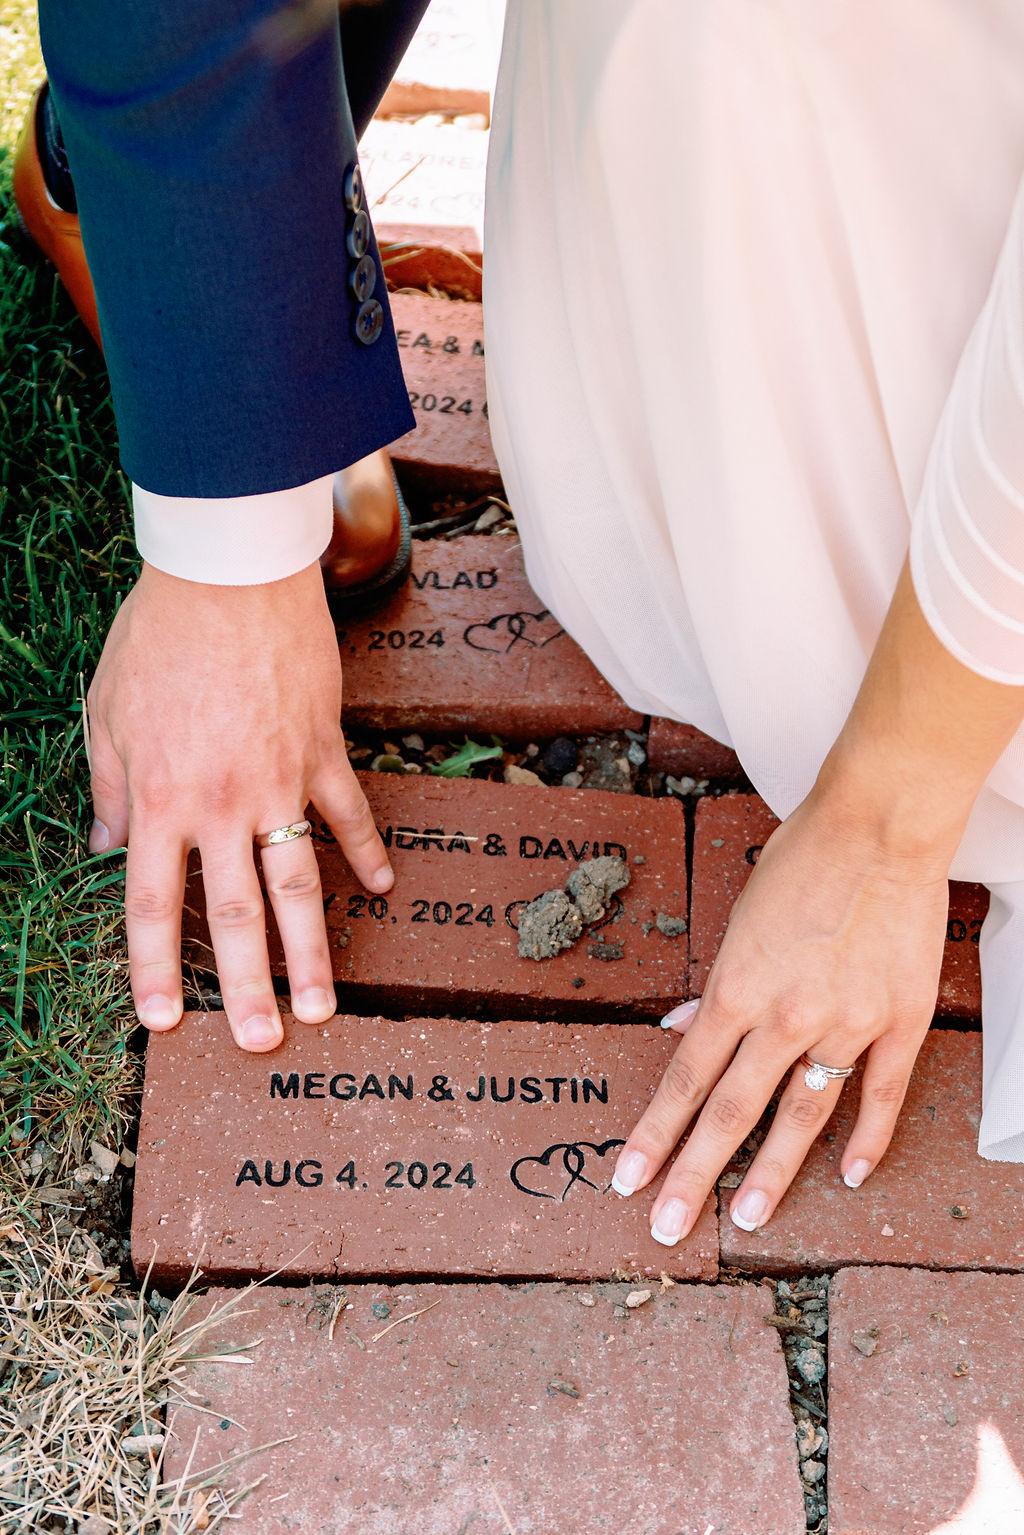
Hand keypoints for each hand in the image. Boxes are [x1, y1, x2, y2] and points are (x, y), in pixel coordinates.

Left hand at [87, 561, 391, 1050]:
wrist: (227, 573)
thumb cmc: (157, 636)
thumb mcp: (105, 712)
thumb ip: (107, 789)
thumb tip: (100, 849)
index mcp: (159, 800)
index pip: (151, 904)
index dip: (154, 968)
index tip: (164, 1022)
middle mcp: (220, 805)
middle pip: (234, 914)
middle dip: (248, 986)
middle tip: (263, 1045)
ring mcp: (279, 782)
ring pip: (298, 882)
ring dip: (312, 949)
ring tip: (324, 1007)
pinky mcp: (321, 751)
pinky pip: (349, 812)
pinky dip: (367, 851)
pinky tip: (383, 889)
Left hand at [611, 789, 950, 1241]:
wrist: (879, 826)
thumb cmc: (800, 859)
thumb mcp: (738, 918)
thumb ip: (715, 984)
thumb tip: (683, 1028)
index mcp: (736, 987)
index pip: (685, 1079)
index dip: (654, 1133)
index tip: (628, 1177)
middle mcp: (786, 1016)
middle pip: (732, 1112)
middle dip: (693, 1173)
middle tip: (667, 1227)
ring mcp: (847, 1024)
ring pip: (803, 1116)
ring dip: (771, 1173)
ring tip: (746, 1218)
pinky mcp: (900, 1020)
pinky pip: (881, 1093)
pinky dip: (868, 1138)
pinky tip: (851, 1177)